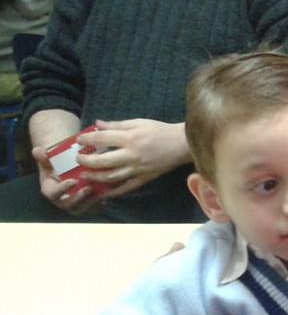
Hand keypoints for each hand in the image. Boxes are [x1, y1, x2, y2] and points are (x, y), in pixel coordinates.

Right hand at [31, 145, 102, 214]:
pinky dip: (100, 203)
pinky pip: (93, 208)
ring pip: (83, 208)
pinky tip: (108, 195)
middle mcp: (61, 201)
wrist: (67, 171)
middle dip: (79, 197)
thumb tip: (37, 150)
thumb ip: (43, 157)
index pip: (54, 193)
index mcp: (50, 191)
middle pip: (69, 204)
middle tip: (89, 188)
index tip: (72, 181)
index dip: (63, 189)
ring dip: (92, 202)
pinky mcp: (86, 206)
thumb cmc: (57, 166)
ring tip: (101, 193)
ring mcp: (74, 205)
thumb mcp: (49, 160)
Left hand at [76, 119, 190, 198]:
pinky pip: (125, 188)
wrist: (182, 144)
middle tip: (78, 159)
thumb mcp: (139, 122)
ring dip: (94, 177)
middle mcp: (132, 155)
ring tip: (85, 174)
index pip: (101, 139)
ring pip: (110, 177)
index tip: (79, 140)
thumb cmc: (160, 131)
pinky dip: (113, 192)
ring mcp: (137, 169)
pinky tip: (103, 192)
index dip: (87, 139)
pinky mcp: (144, 178)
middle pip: (102, 161)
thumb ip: (117, 124)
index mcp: (130, 138)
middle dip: (85, 161)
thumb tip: (98, 124)